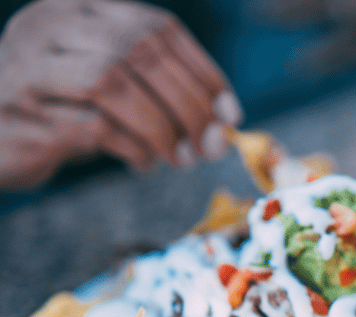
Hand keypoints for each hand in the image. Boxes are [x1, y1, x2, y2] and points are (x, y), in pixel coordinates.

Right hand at [0, 0, 241, 189]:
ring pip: (115, 83)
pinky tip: (144, 162)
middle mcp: (50, 24)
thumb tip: (221, 122)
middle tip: (210, 145)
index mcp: (79, 7)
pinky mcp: (24, 112)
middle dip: (190, 105)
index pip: (159, 27)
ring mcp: (31, 65)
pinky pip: (95, 126)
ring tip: (181, 158)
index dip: (203, 72)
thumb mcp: (110, 85)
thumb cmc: (64, 110)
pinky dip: (133, 148)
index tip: (230, 113)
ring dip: (163, 128)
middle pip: (142, 52)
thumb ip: (158, 89)